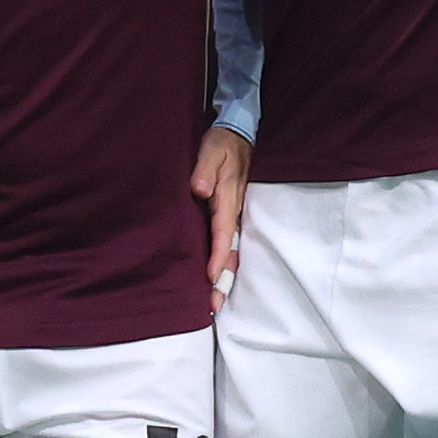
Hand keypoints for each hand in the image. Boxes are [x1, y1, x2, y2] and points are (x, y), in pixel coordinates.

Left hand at [191, 126, 251, 312]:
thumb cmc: (222, 143)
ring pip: (230, 251)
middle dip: (223, 278)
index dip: (217, 255)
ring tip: (214, 301)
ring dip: (224, 276)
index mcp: (228, 197)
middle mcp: (233, 210)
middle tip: (214, 304)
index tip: (211, 277)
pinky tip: (215, 278)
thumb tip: (199, 189)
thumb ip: (204, 168)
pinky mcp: (227, 214)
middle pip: (230, 250)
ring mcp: (232, 214)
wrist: (237, 133)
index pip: (223, 232)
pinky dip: (222, 263)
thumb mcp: (212, 148)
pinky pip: (226, 243)